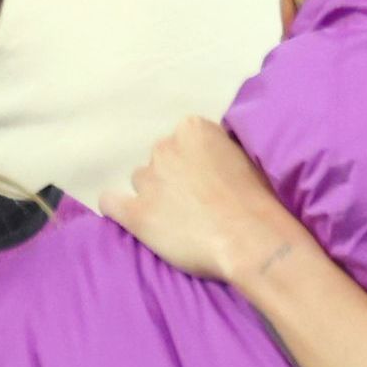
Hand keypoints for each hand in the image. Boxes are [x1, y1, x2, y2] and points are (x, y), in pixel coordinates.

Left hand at [102, 118, 315, 286]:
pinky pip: (110, 202)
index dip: (192, 161)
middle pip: (159, 159)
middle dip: (171, 176)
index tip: (204, 178)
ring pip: (140, 181)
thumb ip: (216, 150)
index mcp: (192, 129)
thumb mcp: (243, 157)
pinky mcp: (136, 212)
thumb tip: (209, 157)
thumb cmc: (255, 200)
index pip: (181, 139)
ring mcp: (148, 180)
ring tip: (174, 218)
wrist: (249, 238)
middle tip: (192, 201)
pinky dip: (117, 207)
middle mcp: (165, 148)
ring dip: (153, 195)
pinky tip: (130, 216)